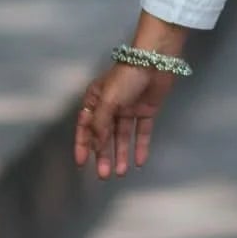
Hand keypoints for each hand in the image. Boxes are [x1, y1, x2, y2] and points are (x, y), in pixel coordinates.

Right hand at [73, 61, 178, 178]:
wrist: (155, 62)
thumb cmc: (126, 78)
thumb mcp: (108, 101)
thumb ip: (100, 125)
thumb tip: (96, 147)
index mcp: (95, 100)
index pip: (85, 126)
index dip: (83, 144)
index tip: (82, 163)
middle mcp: (110, 106)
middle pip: (104, 135)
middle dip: (103, 155)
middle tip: (104, 174)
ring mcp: (128, 109)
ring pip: (122, 136)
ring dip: (121, 154)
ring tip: (120, 173)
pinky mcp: (146, 111)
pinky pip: (141, 132)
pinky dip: (140, 146)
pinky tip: (139, 162)